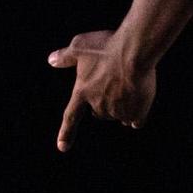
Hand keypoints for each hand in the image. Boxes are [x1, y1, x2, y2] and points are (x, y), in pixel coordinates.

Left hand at [51, 29, 159, 149]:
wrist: (134, 52)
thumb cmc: (106, 46)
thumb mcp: (80, 45)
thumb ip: (66, 56)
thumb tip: (51, 60)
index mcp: (82, 92)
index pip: (71, 117)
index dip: (66, 132)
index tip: (62, 147)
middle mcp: (98, 105)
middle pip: (99, 112)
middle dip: (104, 103)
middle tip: (113, 83)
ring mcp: (117, 110)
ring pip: (119, 115)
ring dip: (122, 107)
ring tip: (129, 88)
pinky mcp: (137, 112)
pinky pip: (136, 120)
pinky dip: (137, 115)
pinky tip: (140, 104)